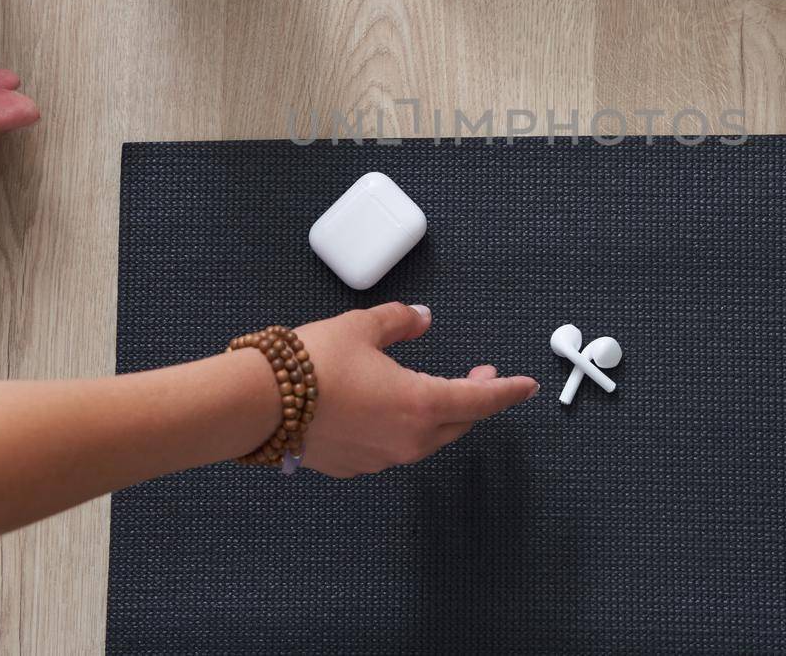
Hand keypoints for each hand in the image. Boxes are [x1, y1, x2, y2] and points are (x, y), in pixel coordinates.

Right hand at [294, 303, 537, 477]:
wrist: (259, 404)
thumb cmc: (312, 363)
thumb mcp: (363, 327)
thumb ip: (400, 322)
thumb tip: (421, 318)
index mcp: (421, 404)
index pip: (480, 401)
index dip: (506, 392)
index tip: (526, 386)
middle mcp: (408, 440)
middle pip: (457, 423)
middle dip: (473, 399)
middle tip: (479, 375)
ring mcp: (382, 459)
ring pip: (426, 438)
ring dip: (438, 414)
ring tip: (435, 386)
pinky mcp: (355, 467)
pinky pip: (393, 448)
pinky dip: (402, 427)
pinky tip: (388, 406)